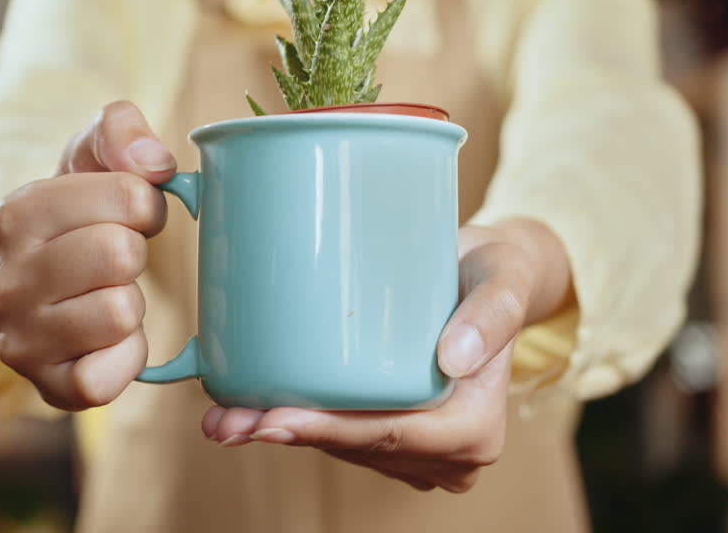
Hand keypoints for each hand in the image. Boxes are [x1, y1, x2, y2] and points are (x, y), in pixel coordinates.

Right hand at [0, 100, 176, 410]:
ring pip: (121, 313)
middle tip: (117, 258)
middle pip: (121, 254)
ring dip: (131, 303)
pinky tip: (110, 340)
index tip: (129, 212)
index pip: (129, 195)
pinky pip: (107, 378)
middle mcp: (1, 281)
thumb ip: (120, 130)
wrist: (47, 287)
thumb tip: (153, 163)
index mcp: (13, 215)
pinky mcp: (46, 387)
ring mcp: (18, 340)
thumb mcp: (91, 156)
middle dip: (136, 253)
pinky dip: (126, 358)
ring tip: (105, 295)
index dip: (146, 203)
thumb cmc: (78, 217)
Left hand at [200, 219, 572, 492]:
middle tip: (225, 421)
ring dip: (283, 433)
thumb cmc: (497, 274)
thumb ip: (490, 314)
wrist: (489, 277)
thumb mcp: (503, 278)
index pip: (391, 435)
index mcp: (476, 429)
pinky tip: (250, 411)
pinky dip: (299, 422)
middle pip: (357, 448)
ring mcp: (420, 449)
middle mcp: (449, 453)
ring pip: (342, 447)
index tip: (274, 419)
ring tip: (224, 417)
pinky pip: (342, 435)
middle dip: (290, 434)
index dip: (330, 431)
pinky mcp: (395, 432)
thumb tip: (453, 358)